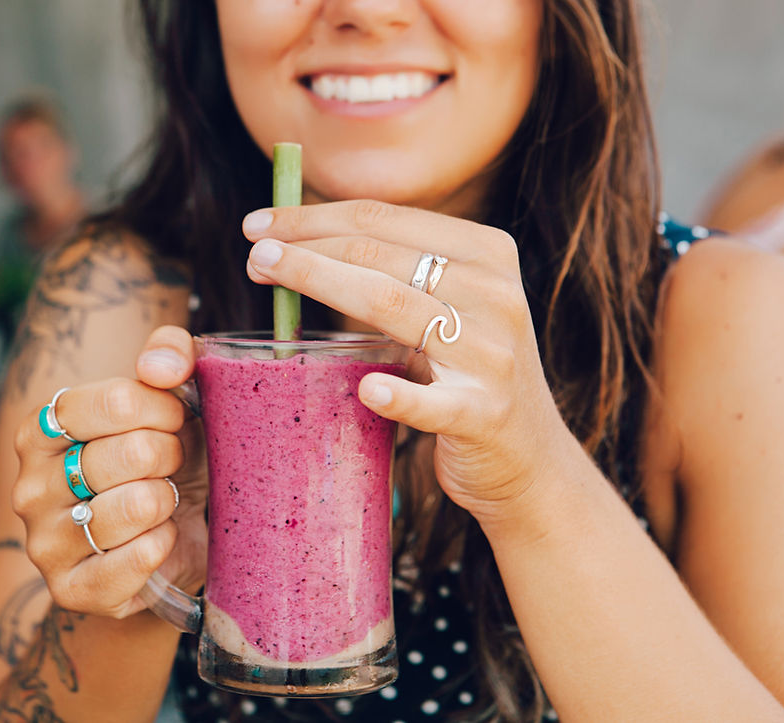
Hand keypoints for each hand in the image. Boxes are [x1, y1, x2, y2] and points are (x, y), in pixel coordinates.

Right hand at [12, 326, 207, 617]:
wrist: (164, 539)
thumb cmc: (161, 459)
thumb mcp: (169, 397)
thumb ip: (169, 354)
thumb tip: (160, 365)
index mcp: (40, 429)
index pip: (118, 400)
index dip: (163, 408)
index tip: (172, 419)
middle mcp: (30, 485)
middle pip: (134, 452)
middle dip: (171, 455)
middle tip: (166, 467)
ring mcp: (45, 542)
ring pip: (139, 505)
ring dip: (168, 501)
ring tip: (159, 502)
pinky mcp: (72, 589)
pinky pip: (140, 559)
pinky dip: (165, 545)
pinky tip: (159, 538)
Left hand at [242, 200, 582, 521]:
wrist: (529, 461)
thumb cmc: (466, 375)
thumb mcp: (448, 309)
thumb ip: (397, 274)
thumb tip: (300, 241)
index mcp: (487, 254)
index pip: (386, 219)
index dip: (316, 216)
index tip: (261, 224)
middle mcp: (495, 294)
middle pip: (381, 254)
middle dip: (307, 246)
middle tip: (253, 252)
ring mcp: (492, 355)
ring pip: (395, 306)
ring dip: (322, 283)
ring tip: (268, 275)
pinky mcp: (484, 414)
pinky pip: (435, 403)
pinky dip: (400, 395)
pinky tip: (366, 389)